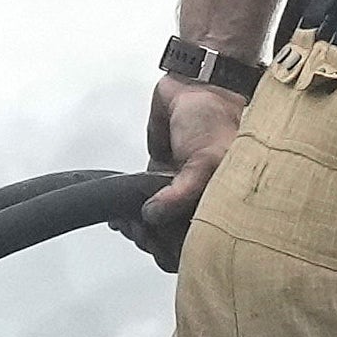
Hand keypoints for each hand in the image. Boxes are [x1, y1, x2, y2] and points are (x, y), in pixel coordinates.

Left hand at [141, 72, 244, 238]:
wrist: (198, 86)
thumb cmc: (217, 121)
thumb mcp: (205, 162)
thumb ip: (181, 194)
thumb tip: (153, 216)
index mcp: (218, 206)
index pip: (197, 245)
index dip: (176, 249)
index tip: (158, 241)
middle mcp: (199, 204)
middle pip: (172, 242)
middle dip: (152, 240)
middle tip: (140, 231)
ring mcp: (176, 194)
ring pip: (154, 228)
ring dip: (136, 230)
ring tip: (126, 223)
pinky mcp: (157, 182)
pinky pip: (140, 207)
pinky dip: (126, 214)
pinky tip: (118, 217)